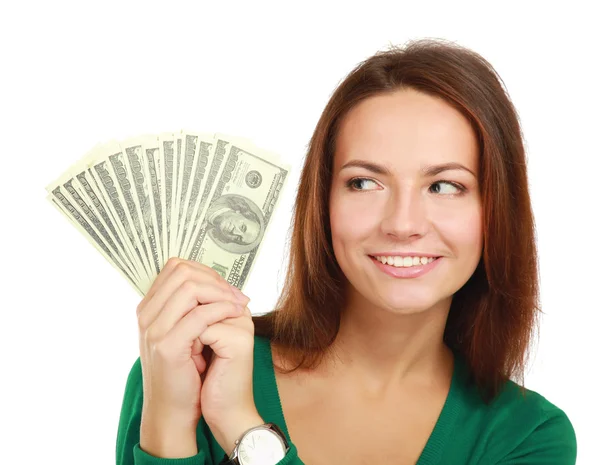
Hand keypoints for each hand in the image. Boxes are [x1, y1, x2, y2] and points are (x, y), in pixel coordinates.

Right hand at [136, 257, 255, 429]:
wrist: (172, 411)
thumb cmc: (183, 372)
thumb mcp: (183, 333)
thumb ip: (189, 308)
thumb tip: (214, 281)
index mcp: (148, 308)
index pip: (175, 268)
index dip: (205, 271)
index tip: (227, 288)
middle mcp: (146, 315)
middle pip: (182, 272)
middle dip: (215, 279)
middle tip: (237, 295)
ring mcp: (153, 330)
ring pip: (190, 288)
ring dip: (220, 292)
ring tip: (239, 305)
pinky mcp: (168, 347)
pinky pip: (199, 315)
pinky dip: (222, 310)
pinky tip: (236, 315)